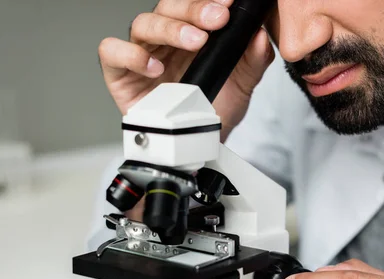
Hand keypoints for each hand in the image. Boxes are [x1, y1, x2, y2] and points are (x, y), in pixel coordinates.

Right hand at [97, 0, 274, 138]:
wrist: (198, 146)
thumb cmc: (211, 111)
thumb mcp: (242, 86)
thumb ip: (253, 61)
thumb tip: (260, 36)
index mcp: (191, 33)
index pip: (193, 5)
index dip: (207, 1)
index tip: (229, 4)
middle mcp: (164, 40)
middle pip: (167, 8)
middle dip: (194, 11)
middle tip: (217, 20)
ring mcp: (141, 55)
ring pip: (143, 24)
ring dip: (169, 29)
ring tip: (194, 42)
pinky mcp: (120, 75)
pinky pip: (111, 52)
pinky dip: (130, 55)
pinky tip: (154, 67)